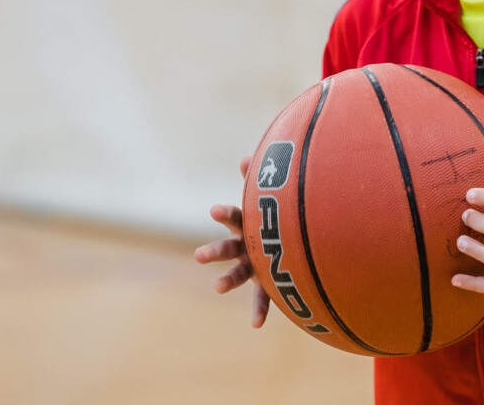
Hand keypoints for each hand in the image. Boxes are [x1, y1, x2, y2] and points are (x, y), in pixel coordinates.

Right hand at [193, 155, 271, 326]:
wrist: (285, 239)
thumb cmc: (273, 216)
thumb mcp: (265, 199)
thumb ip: (257, 180)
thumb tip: (248, 158)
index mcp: (245, 225)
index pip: (232, 216)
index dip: (223, 213)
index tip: (214, 211)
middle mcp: (244, 246)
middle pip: (226, 247)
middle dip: (213, 251)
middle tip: (197, 256)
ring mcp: (253, 265)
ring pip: (237, 274)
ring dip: (227, 280)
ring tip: (216, 288)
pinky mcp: (266, 282)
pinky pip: (262, 298)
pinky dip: (259, 310)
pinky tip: (257, 325)